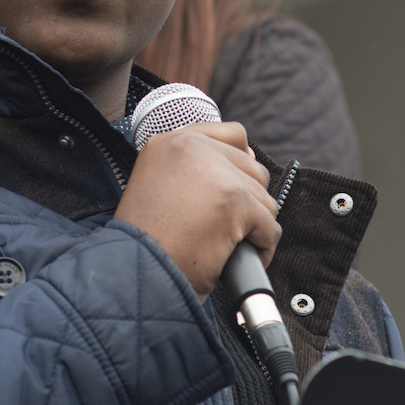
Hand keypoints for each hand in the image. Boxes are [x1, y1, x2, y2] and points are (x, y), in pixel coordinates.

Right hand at [113, 120, 277, 298]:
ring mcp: (216, 174)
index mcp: (170, 142)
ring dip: (253, 226)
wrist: (135, 271)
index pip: (231, 133)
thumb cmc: (146, 240)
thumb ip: (195, 166)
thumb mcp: (157, 183)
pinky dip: (261, 248)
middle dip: (246, 201)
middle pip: (252, 168)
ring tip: (225, 245)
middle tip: (220, 226)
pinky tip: (236, 258)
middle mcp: (192, 148)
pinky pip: (269, 227)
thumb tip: (250, 157)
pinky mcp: (235, 203)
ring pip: (264, 199)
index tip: (233, 186)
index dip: (241, 162)